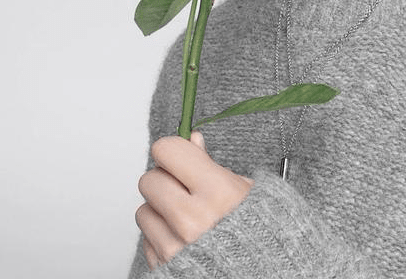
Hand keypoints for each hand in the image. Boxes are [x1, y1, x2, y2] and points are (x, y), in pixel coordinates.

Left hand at [135, 131, 253, 267]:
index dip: (173, 151)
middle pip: (149, 179)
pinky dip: (162, 236)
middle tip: (184, 189)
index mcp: (218, 193)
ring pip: (143, 210)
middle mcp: (193, 220)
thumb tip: (191, 139)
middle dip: (165, 181)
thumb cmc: (258, 233)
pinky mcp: (164, 268)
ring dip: (161, 211)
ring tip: (187, 217)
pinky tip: (183, 238)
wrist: (262, 275)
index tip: (180, 156)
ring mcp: (176, 248)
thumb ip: (211, 164)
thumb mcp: (245, 191)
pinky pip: (147, 240)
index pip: (168, 151)